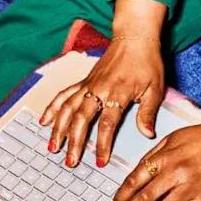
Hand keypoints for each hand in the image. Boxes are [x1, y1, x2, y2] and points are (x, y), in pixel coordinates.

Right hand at [42, 0, 166, 167]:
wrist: (135, 38)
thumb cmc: (147, 64)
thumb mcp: (155, 89)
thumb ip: (148, 113)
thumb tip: (147, 134)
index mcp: (118, 93)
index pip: (107, 124)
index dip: (102, 144)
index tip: (100, 161)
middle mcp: (99, 89)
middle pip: (81, 119)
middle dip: (74, 142)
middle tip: (71, 162)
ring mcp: (88, 85)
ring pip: (68, 108)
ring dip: (58, 129)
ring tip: (53, 148)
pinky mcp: (83, 81)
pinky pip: (64, 95)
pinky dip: (52, 108)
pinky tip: (44, 122)